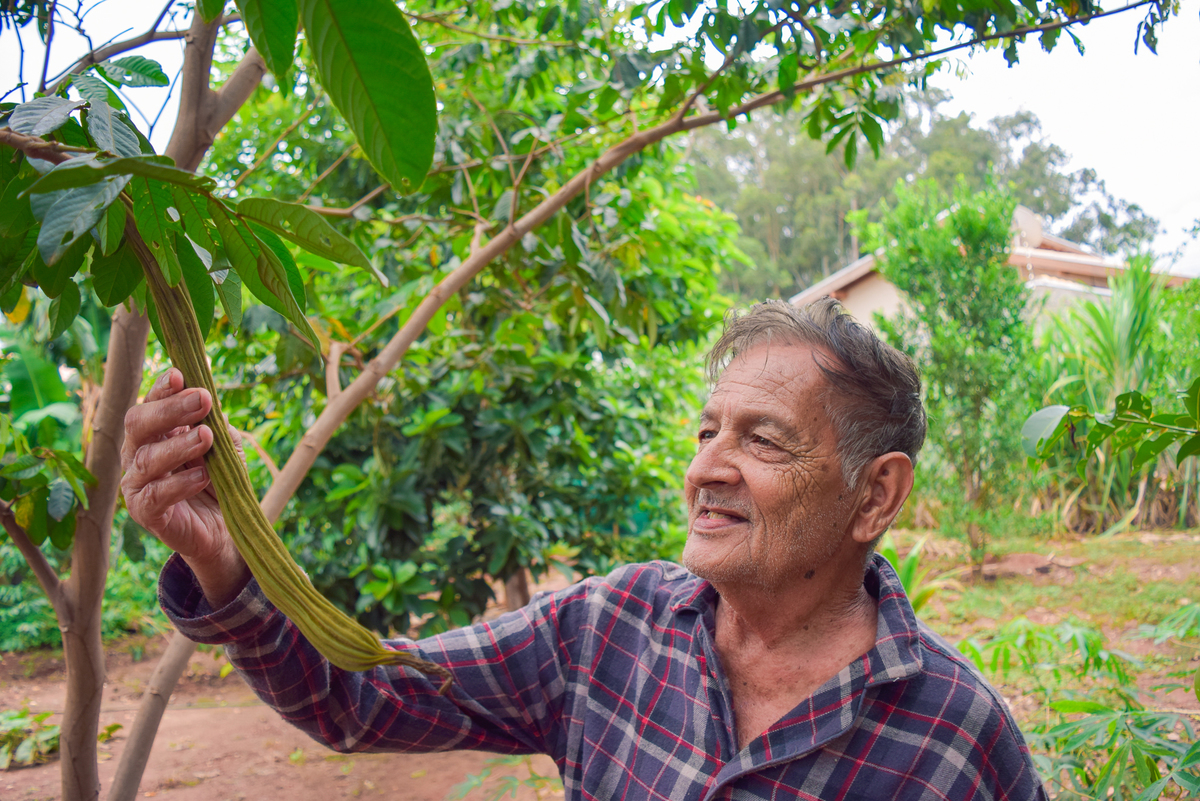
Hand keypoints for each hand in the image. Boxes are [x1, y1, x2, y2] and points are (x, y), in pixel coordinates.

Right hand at [121, 369, 249, 605]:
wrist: (223, 530)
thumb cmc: (220, 482)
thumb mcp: (225, 449)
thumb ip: (218, 428)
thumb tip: (212, 406)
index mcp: (156, 433)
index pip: (150, 403)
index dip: (163, 388)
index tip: (182, 375)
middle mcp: (139, 454)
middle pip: (138, 423)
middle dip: (171, 408)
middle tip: (202, 400)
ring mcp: (138, 484)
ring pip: (146, 459)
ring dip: (179, 445)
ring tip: (206, 437)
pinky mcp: (145, 513)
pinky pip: (155, 495)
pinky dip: (180, 483)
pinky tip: (202, 475)